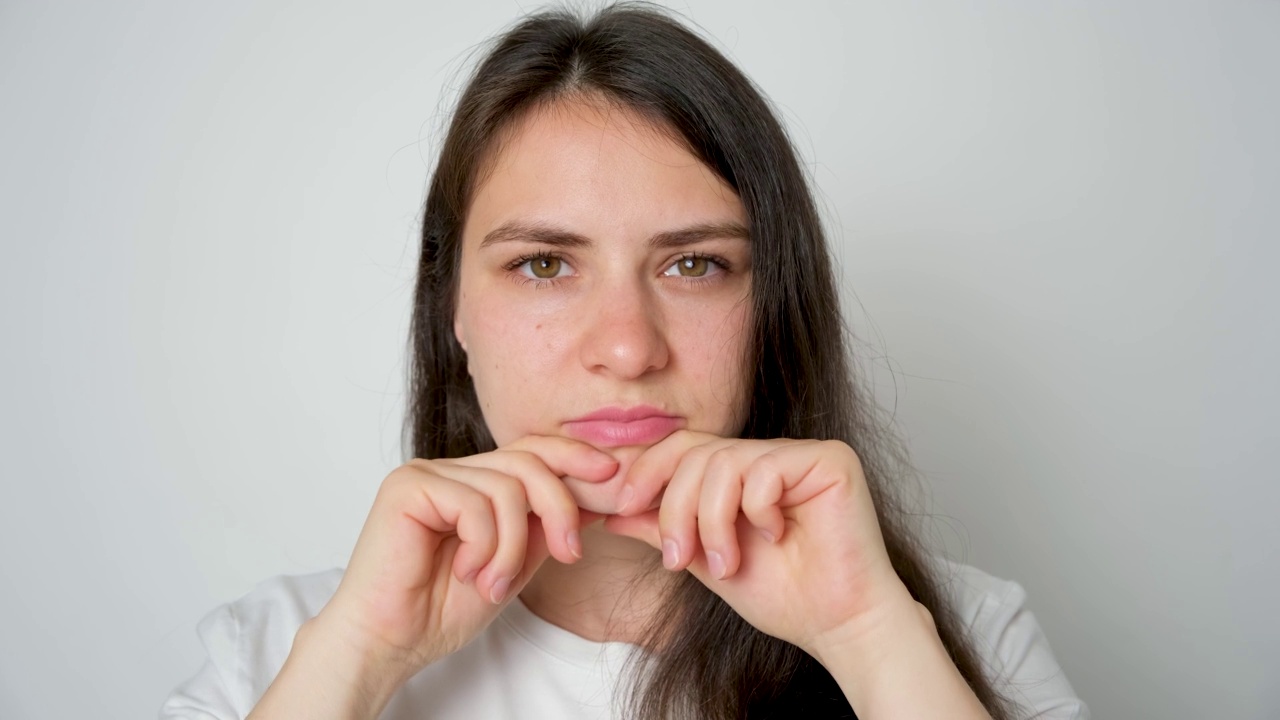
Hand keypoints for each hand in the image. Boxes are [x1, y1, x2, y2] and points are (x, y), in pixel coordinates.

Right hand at [315, 436, 617, 679]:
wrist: (389, 641)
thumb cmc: (440, 610)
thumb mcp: (514, 565)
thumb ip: (544, 530)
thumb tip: (598, 500)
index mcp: (475, 483)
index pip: (531, 451)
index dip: (573, 456)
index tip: (609, 476)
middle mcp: (452, 471)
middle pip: (529, 461)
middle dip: (561, 507)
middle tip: (570, 553)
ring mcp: (428, 473)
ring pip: (508, 488)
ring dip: (513, 546)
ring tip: (493, 584)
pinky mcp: (408, 486)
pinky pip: (476, 503)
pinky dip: (484, 546)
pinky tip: (465, 573)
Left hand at [602, 430, 914, 655]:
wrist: (837, 625)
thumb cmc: (784, 597)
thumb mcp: (705, 560)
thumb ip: (663, 529)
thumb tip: (609, 511)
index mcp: (744, 472)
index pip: (684, 447)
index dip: (648, 471)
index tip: (622, 507)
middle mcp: (772, 455)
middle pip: (697, 453)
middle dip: (675, 508)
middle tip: (678, 559)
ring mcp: (801, 454)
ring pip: (724, 461)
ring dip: (711, 520)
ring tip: (726, 564)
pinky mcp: (830, 460)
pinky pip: (764, 469)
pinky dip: (756, 511)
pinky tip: (776, 536)